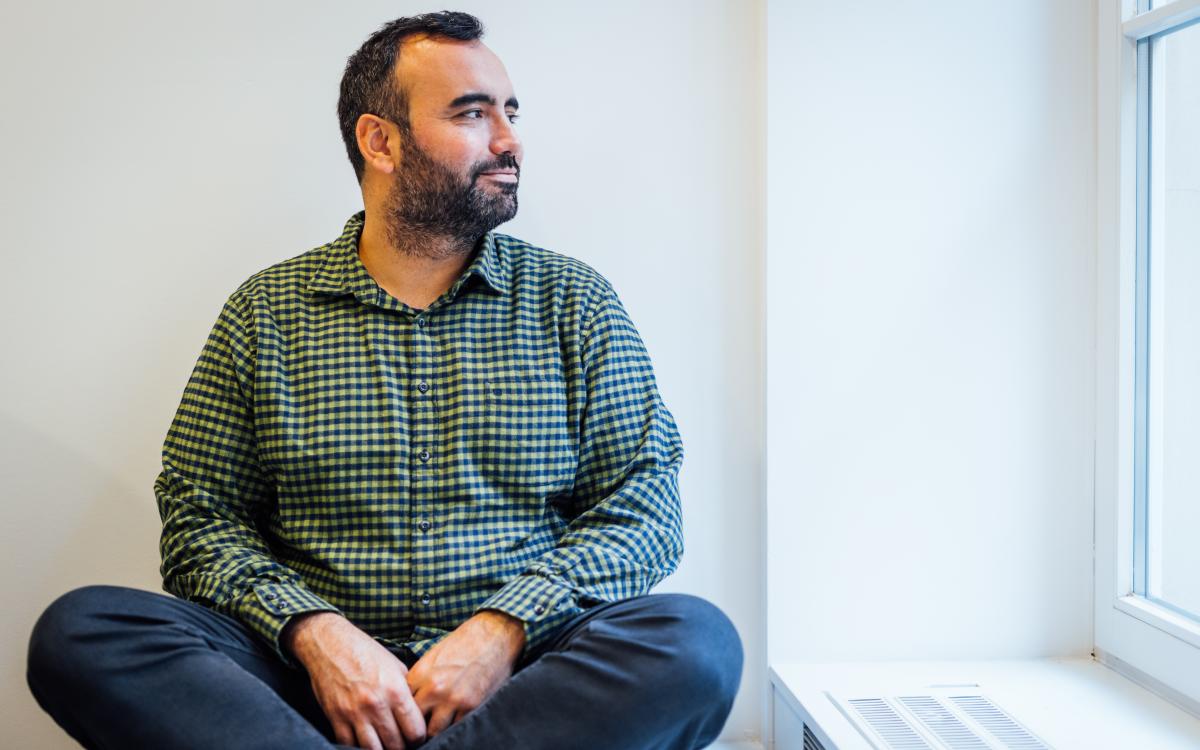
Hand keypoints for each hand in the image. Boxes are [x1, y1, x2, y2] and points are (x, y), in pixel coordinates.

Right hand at [284, 612, 426, 749]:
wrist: (330, 644)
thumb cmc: (365, 652)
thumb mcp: (395, 666)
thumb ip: (407, 690)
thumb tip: (419, 712)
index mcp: (396, 690)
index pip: (415, 731)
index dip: (419, 738)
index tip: (416, 737)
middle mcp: (376, 704)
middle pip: (396, 745)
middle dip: (401, 747)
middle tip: (401, 742)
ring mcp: (354, 713)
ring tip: (384, 744)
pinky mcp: (335, 718)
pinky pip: (348, 745)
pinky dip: (358, 747)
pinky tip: (365, 741)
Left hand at [406, 610, 526, 738]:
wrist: (494, 635)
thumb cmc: (464, 643)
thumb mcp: (434, 656)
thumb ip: (420, 679)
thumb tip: (410, 700)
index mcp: (421, 674)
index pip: (402, 704)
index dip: (404, 713)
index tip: (408, 718)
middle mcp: (434, 688)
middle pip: (415, 721)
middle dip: (417, 726)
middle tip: (420, 729)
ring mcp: (453, 699)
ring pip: (434, 731)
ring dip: (435, 731)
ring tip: (437, 730)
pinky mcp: (472, 707)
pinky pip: (456, 728)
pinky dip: (453, 729)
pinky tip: (454, 724)